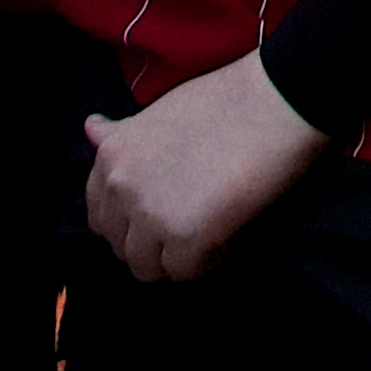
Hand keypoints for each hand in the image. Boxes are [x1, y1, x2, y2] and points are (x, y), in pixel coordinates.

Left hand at [83, 61, 335, 288]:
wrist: (280, 97)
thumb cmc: (229, 98)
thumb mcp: (161, 111)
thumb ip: (124, 133)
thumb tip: (90, 127)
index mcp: (111, 156)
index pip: (100, 216)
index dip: (133, 219)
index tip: (167, 207)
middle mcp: (120, 187)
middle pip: (121, 247)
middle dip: (152, 241)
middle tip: (192, 219)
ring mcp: (150, 214)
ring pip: (147, 268)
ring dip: (176, 256)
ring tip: (210, 229)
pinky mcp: (185, 236)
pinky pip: (184, 272)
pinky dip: (206, 260)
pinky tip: (227, 233)